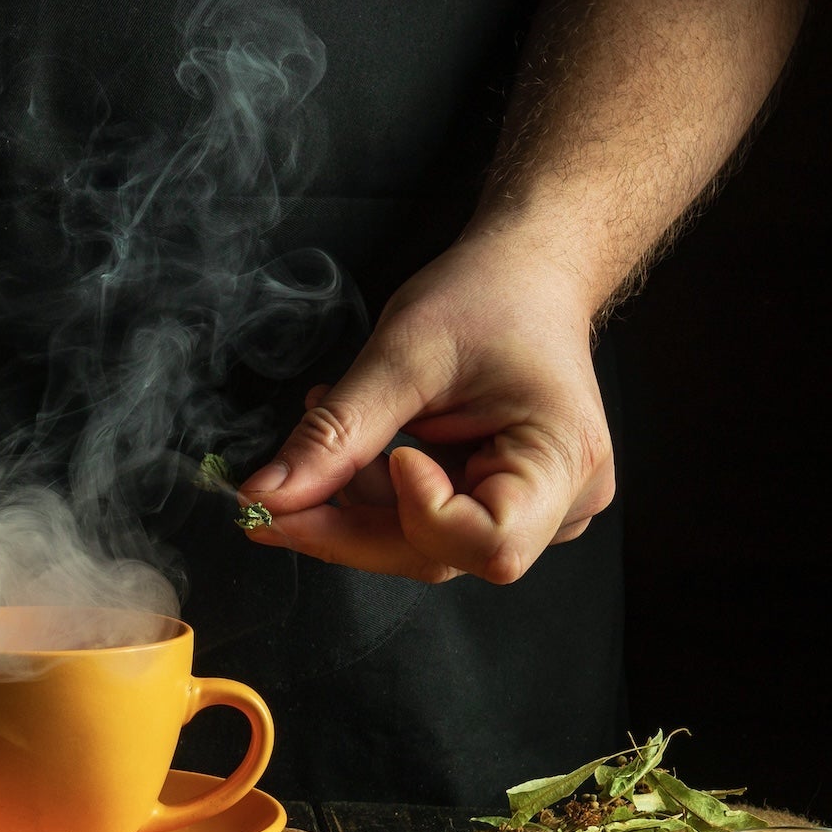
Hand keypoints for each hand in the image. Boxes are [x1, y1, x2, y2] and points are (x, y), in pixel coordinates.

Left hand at [239, 232, 616, 583]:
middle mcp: (563, 501)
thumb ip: (336, 434)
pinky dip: (372, 494)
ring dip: (353, 503)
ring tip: (325, 430)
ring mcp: (534, 510)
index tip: (391, 455)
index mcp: (565, 458)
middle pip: (439, 554)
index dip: (423, 515)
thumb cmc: (487, 298)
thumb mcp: (403, 355)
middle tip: (273, 495)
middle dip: (346, 526)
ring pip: (420, 546)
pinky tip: (352, 447)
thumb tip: (266, 497)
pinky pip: (420, 527)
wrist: (524, 277)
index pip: (492, 543)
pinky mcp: (497, 505)